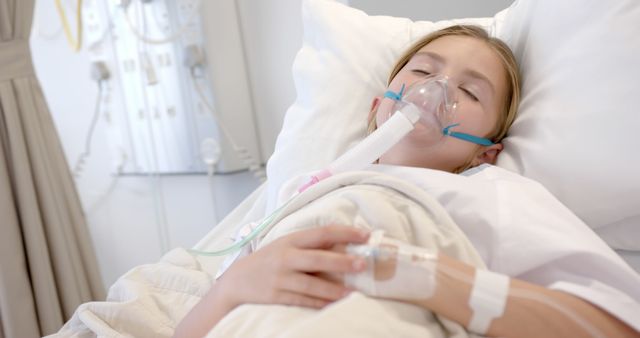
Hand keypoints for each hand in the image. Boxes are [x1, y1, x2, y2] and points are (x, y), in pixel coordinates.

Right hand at [216, 225, 369, 309]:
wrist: (237, 281)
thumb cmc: (269, 260)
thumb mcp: (286, 245)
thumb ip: (310, 244)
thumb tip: (344, 244)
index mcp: (291, 240)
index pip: (322, 233)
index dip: (345, 233)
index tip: (366, 235)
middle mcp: (285, 257)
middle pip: (317, 259)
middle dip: (341, 261)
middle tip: (363, 264)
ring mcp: (280, 278)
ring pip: (311, 284)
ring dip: (333, 289)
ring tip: (352, 293)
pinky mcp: (276, 296)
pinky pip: (301, 300)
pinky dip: (318, 303)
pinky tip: (333, 305)